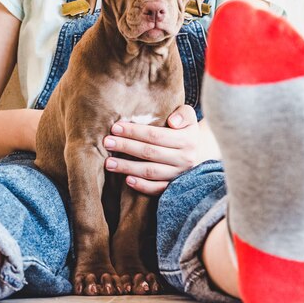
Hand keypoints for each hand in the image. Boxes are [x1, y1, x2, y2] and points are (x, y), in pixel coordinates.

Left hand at [103, 105, 220, 194]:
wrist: (197, 152)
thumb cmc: (184, 129)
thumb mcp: (188, 116)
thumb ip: (183, 114)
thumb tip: (172, 122)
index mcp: (187, 139)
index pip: (156, 135)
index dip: (134, 131)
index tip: (115, 128)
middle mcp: (185, 159)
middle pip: (150, 152)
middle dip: (126, 147)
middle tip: (107, 143)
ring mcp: (179, 175)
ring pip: (150, 172)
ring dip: (128, 167)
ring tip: (108, 163)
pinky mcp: (174, 187)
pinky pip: (157, 189)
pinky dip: (142, 186)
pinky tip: (126, 180)